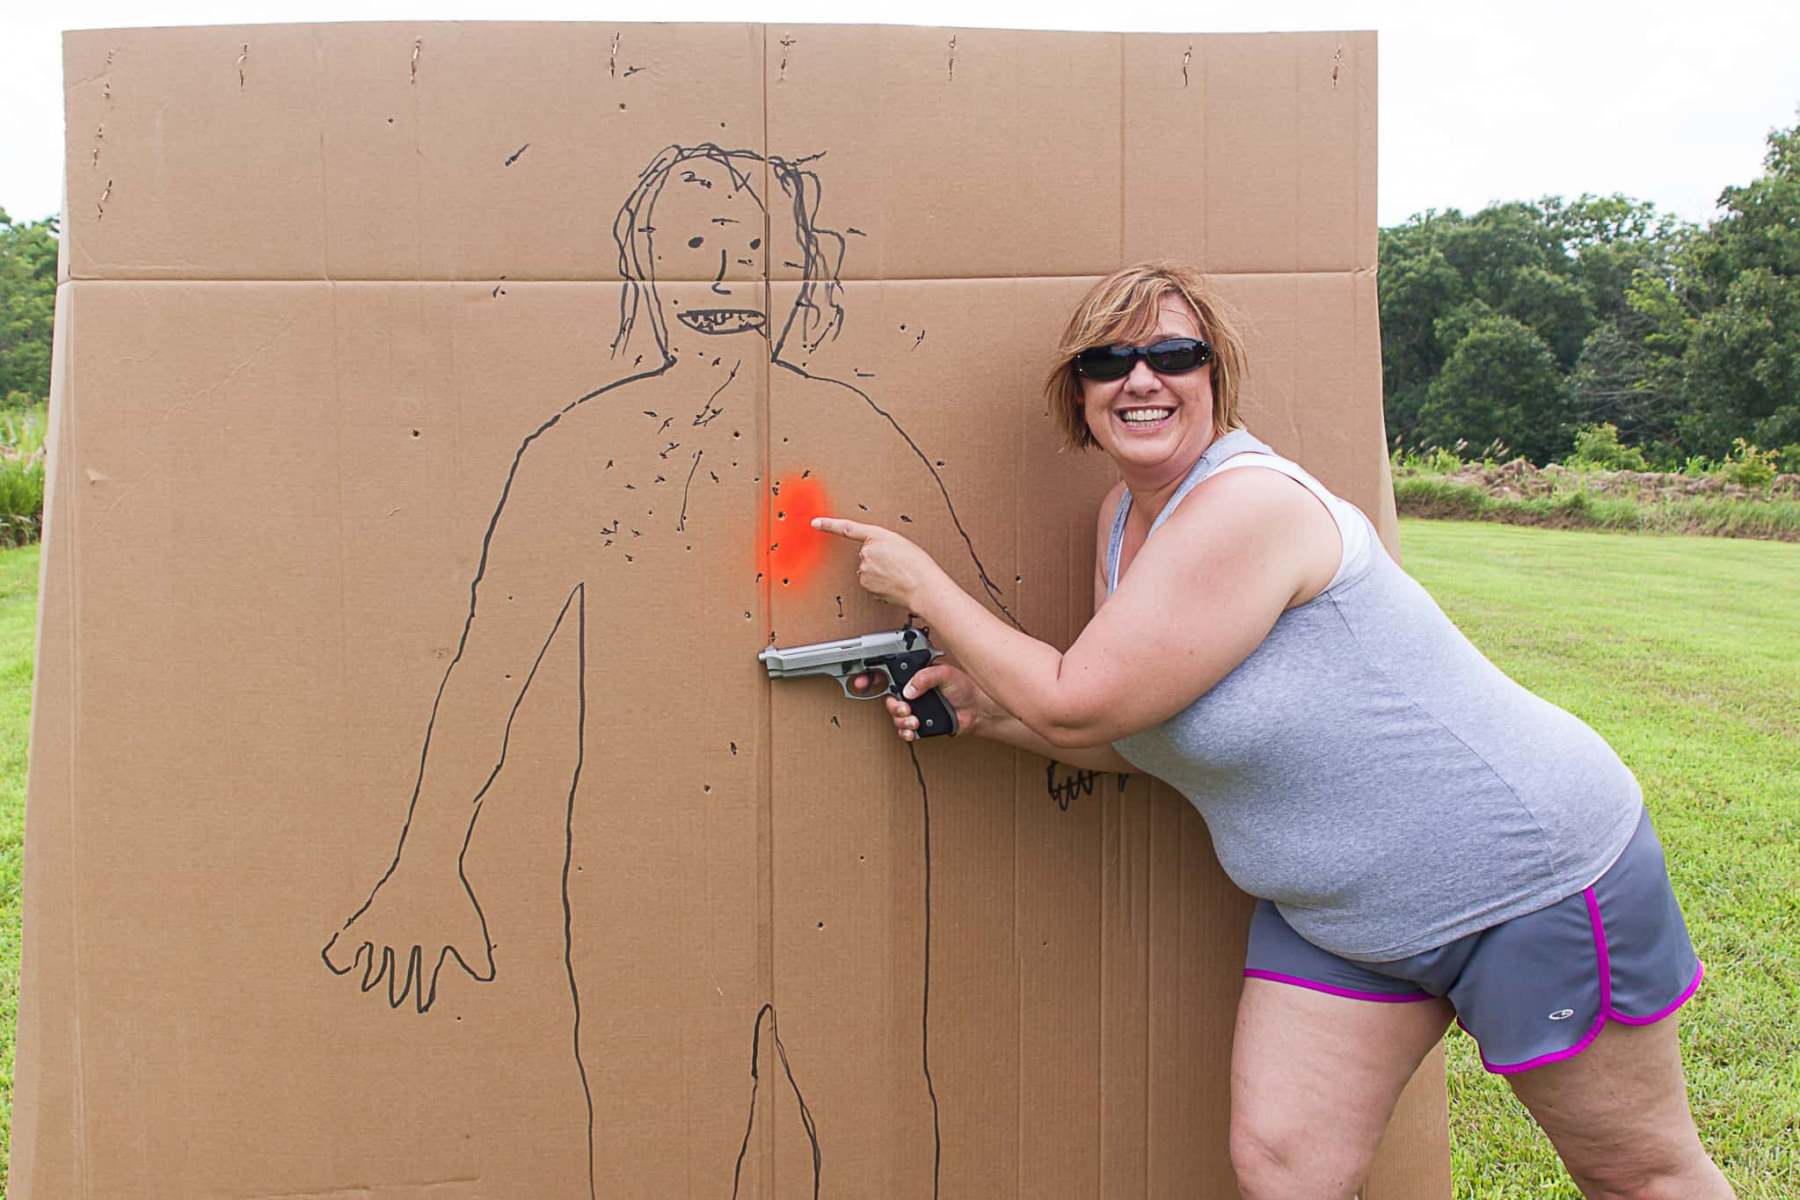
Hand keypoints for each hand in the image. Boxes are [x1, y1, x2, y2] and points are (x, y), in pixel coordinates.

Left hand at [321, 860, 494, 1012]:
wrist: (428, 871)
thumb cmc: (450, 899)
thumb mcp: (467, 930)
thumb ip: (475, 955)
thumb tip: (487, 977)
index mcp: (431, 938)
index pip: (427, 969)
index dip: (425, 989)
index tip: (422, 1006)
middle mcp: (409, 936)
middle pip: (402, 967)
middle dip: (400, 984)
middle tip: (395, 1001)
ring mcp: (388, 929)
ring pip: (379, 955)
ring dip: (374, 972)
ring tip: (366, 985)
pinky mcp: (371, 921)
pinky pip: (353, 941)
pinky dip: (346, 954)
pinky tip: (344, 966)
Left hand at [811, 516, 947, 611]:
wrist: (923, 585)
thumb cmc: (918, 564)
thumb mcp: (901, 543)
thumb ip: (882, 543)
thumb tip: (873, 556)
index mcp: (876, 536)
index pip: (847, 528)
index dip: (829, 525)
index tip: (816, 523)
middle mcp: (867, 552)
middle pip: (866, 554)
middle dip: (878, 559)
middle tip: (896, 563)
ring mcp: (864, 570)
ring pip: (868, 570)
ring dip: (880, 573)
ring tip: (897, 574)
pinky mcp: (866, 585)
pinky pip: (871, 583)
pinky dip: (880, 584)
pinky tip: (893, 583)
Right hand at [851, 660, 1005, 741]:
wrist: (978, 709)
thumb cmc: (965, 687)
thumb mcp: (944, 673)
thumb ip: (925, 677)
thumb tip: (909, 689)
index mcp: (915, 676)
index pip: (888, 675)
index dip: (872, 678)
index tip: (862, 682)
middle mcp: (913, 693)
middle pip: (889, 699)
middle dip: (892, 706)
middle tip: (904, 708)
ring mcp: (916, 709)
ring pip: (896, 717)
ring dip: (901, 720)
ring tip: (914, 720)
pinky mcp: (921, 724)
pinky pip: (905, 731)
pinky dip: (905, 732)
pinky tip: (912, 730)